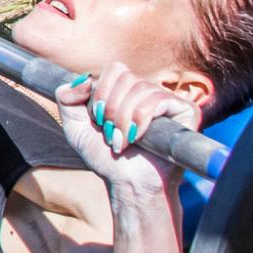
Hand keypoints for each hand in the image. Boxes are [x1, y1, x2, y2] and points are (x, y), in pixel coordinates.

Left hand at [56, 66, 195, 197]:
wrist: (129, 183)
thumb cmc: (106, 158)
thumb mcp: (75, 128)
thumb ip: (66, 99)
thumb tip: (83, 78)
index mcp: (127, 91)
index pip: (116, 69)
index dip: (103, 92)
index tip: (99, 118)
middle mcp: (149, 93)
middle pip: (127, 77)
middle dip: (112, 109)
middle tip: (112, 133)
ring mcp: (169, 101)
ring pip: (141, 90)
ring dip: (124, 120)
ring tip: (123, 141)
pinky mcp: (185, 111)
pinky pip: (159, 100)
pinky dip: (141, 120)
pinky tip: (138, 138)